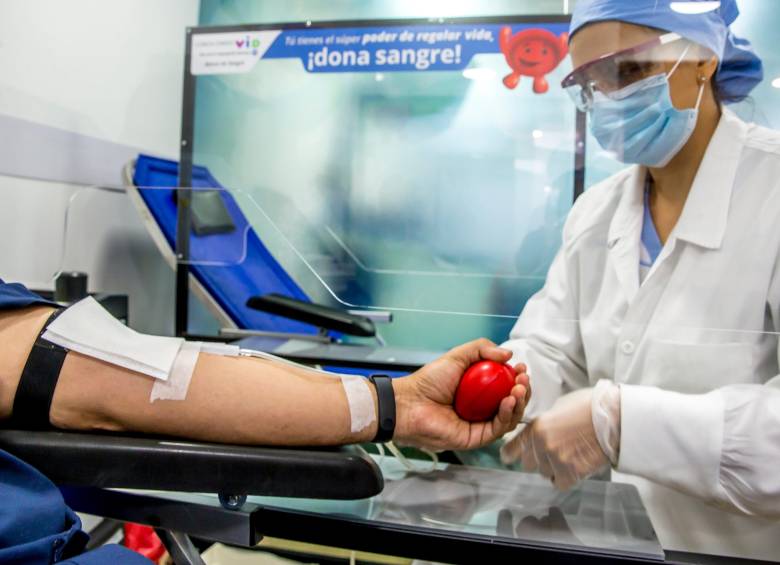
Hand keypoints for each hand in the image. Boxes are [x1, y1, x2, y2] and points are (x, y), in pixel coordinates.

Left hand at [392, 339, 529, 450]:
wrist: (410, 402)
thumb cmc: (428, 382)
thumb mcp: (458, 356)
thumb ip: (482, 349)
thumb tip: (508, 354)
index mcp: (479, 391)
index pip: (506, 386)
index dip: (517, 378)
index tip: (522, 368)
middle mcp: (482, 408)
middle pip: (512, 403)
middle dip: (522, 391)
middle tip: (523, 379)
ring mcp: (480, 424)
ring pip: (509, 418)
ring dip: (518, 403)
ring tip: (518, 389)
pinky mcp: (476, 438)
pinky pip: (497, 429)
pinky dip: (506, 415)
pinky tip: (508, 401)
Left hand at [500, 388, 608, 490]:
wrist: (615, 416)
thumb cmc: (590, 407)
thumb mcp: (558, 408)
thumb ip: (544, 423)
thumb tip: (538, 434)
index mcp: (536, 427)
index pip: (511, 450)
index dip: (512, 454)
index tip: (512, 456)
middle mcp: (541, 445)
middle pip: (528, 464)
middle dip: (537, 459)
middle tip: (554, 451)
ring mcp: (556, 460)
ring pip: (545, 473)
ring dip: (553, 468)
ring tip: (570, 454)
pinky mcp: (572, 473)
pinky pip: (560, 483)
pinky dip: (566, 478)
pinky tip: (575, 466)